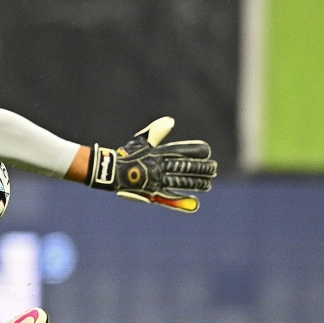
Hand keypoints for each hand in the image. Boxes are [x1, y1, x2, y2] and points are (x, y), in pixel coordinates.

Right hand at [87, 117, 216, 211]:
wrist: (110, 171)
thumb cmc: (128, 155)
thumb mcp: (141, 141)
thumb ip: (157, 132)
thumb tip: (171, 121)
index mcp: (158, 153)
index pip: (182, 151)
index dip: (196, 151)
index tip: (207, 151)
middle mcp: (159, 166)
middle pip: (185, 167)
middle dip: (201, 168)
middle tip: (213, 168)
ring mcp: (157, 179)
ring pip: (181, 181)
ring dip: (196, 182)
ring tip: (208, 183)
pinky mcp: (153, 192)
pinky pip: (171, 196)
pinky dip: (183, 199)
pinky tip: (195, 201)